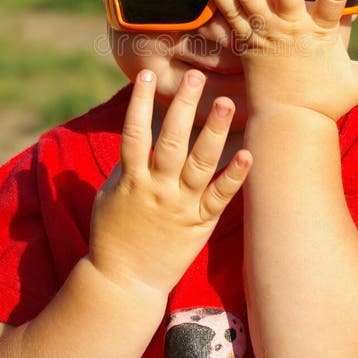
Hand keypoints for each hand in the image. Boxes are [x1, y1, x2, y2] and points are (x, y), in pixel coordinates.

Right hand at [88, 69, 250, 294]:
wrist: (125, 283)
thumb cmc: (113, 235)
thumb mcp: (108, 197)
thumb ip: (124, 168)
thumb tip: (135, 138)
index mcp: (131, 180)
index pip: (134, 133)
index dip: (140, 102)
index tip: (147, 74)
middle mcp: (157, 188)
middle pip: (171, 141)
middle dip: (183, 108)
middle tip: (196, 78)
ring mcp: (180, 205)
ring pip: (199, 163)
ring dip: (213, 132)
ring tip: (225, 102)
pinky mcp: (200, 223)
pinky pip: (220, 196)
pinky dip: (235, 175)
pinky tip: (249, 153)